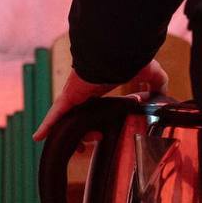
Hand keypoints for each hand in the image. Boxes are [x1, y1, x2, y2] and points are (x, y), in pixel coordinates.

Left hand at [32, 59, 167, 140]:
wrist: (117, 53)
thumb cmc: (131, 59)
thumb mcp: (151, 74)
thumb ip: (156, 84)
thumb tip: (163, 93)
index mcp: (101, 87)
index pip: (96, 106)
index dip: (98, 120)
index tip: (102, 133)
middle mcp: (85, 91)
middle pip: (81, 116)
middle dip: (84, 132)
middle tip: (88, 147)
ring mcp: (74, 94)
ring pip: (68, 119)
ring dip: (72, 134)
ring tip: (78, 149)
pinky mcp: (68, 97)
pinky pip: (54, 113)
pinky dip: (46, 125)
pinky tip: (37, 137)